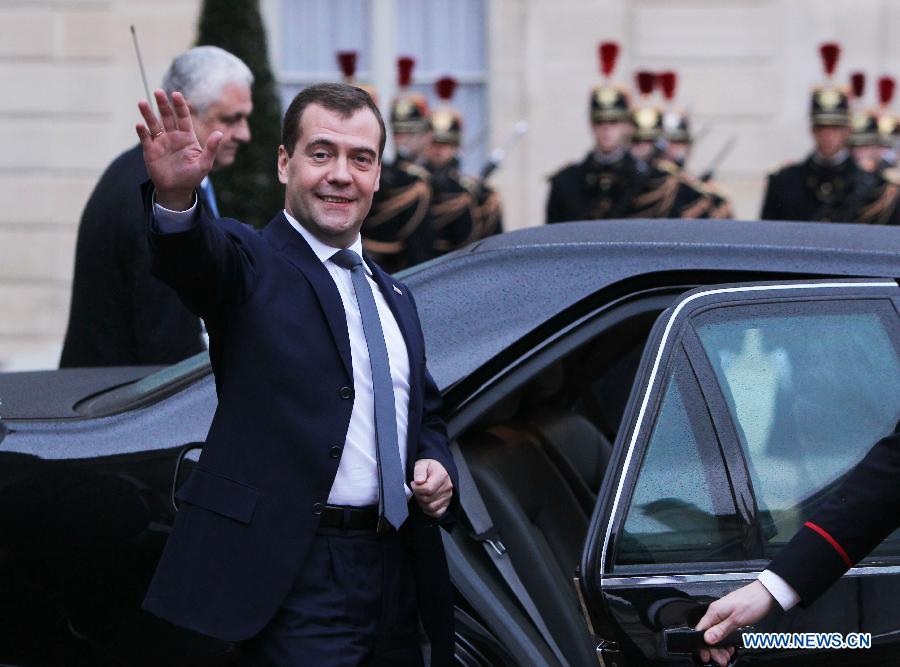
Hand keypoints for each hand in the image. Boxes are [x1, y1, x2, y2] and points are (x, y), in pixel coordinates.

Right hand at [136, 89, 221, 209]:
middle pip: (167, 116)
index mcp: (187, 137)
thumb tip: (220, 133)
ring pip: (153, 124)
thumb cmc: (192, 177)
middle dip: (163, 104)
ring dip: (147, 114)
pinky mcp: (150, 150)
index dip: (180, 106)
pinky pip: (145, 138)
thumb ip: (211, 148)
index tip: (176, 94)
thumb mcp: (204, 164)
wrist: (176, 190)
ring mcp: (160, 142)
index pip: (183, 117)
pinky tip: (139, 125)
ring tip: (141, 103)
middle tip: (158, 92)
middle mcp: (173, 136)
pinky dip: (142, 131)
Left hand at [412, 459, 452, 517]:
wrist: (438, 469)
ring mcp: (448, 497)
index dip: (417, 489)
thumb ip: (419, 471)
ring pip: (431, 507)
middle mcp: (447, 487)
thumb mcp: (422, 464)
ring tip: (420, 495)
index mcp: (442, 476)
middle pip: (428, 499)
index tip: (413, 483)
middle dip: (418, 495)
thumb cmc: (428, 468)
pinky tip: (425, 503)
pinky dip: (429, 511)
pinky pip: (437, 513)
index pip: (428, 489)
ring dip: (422, 503)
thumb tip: (418, 482)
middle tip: (416, 489)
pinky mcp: (446, 504)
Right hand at [695, 580, 775, 665]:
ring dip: (720, 646)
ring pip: (715, 633)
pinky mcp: (729, 615)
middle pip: (708, 634)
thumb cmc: (753, 602)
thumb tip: (707, 639)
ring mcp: (722, 613)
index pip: (701, 631)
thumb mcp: (737, 620)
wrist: (765, 593)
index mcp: (714, 611)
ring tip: (727, 656)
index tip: (707, 656)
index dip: (703, 645)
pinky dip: (725, 640)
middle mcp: (716, 612)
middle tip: (721, 659)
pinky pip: (722, 629)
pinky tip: (730, 646)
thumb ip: (721, 630)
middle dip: (713, 649)